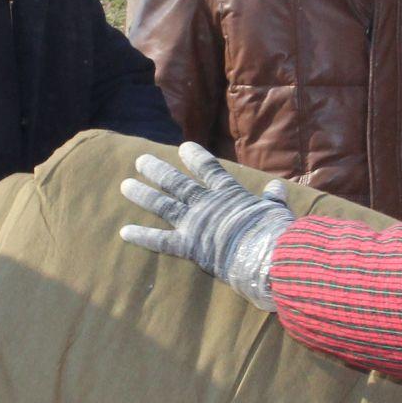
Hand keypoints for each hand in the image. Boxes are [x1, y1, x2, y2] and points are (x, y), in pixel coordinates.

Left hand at [120, 143, 293, 309]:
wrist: (266, 255)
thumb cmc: (276, 233)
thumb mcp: (277, 211)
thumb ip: (273, 198)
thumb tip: (276, 188)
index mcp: (230, 194)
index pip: (210, 170)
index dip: (196, 157)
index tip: (184, 148)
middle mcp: (207, 204)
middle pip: (177, 183)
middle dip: (158, 171)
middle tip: (141, 161)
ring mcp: (194, 223)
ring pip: (163, 204)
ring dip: (144, 194)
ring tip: (125, 185)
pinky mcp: (188, 246)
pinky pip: (161, 241)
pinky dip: (143, 236)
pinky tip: (124, 231)